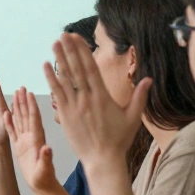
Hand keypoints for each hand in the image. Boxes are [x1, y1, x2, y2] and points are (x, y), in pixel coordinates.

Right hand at [3, 87, 57, 190]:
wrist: (41, 185)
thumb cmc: (45, 177)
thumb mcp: (46, 168)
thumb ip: (46, 158)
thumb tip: (47, 148)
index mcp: (38, 139)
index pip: (34, 118)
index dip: (32, 106)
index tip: (29, 93)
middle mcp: (32, 136)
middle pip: (27, 115)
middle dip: (24, 101)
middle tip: (21, 88)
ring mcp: (25, 140)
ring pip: (20, 120)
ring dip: (17, 107)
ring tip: (15, 95)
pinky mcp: (19, 146)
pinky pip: (13, 131)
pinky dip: (9, 122)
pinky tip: (5, 113)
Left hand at [45, 33, 149, 166]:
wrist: (102, 159)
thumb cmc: (119, 139)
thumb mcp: (133, 117)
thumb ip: (139, 97)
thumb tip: (148, 79)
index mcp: (102, 96)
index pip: (91, 68)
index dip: (83, 51)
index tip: (77, 38)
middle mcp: (87, 98)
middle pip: (76, 69)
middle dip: (70, 50)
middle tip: (63, 34)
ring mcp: (74, 106)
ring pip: (64, 79)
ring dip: (58, 60)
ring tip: (54, 44)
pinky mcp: (65, 115)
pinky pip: (56, 94)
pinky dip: (51, 79)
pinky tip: (45, 67)